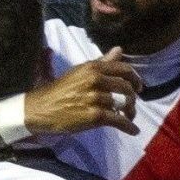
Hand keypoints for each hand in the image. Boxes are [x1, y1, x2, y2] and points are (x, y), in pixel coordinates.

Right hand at [23, 47, 141, 135]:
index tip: (138, 86)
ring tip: (129, 117)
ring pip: (123, 105)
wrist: (41, 109)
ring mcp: (96, 98)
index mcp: (93, 67)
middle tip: (132, 104)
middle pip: (126, 87)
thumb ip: (101, 62)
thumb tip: (119, 50)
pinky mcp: (95, 116)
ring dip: (130, 113)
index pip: (123, 69)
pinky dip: (129, 127)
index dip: (135, 78)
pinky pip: (119, 120)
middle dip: (133, 97)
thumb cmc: (60, 90)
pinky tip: (133, 130)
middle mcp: (96, 80)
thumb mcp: (80, 72)